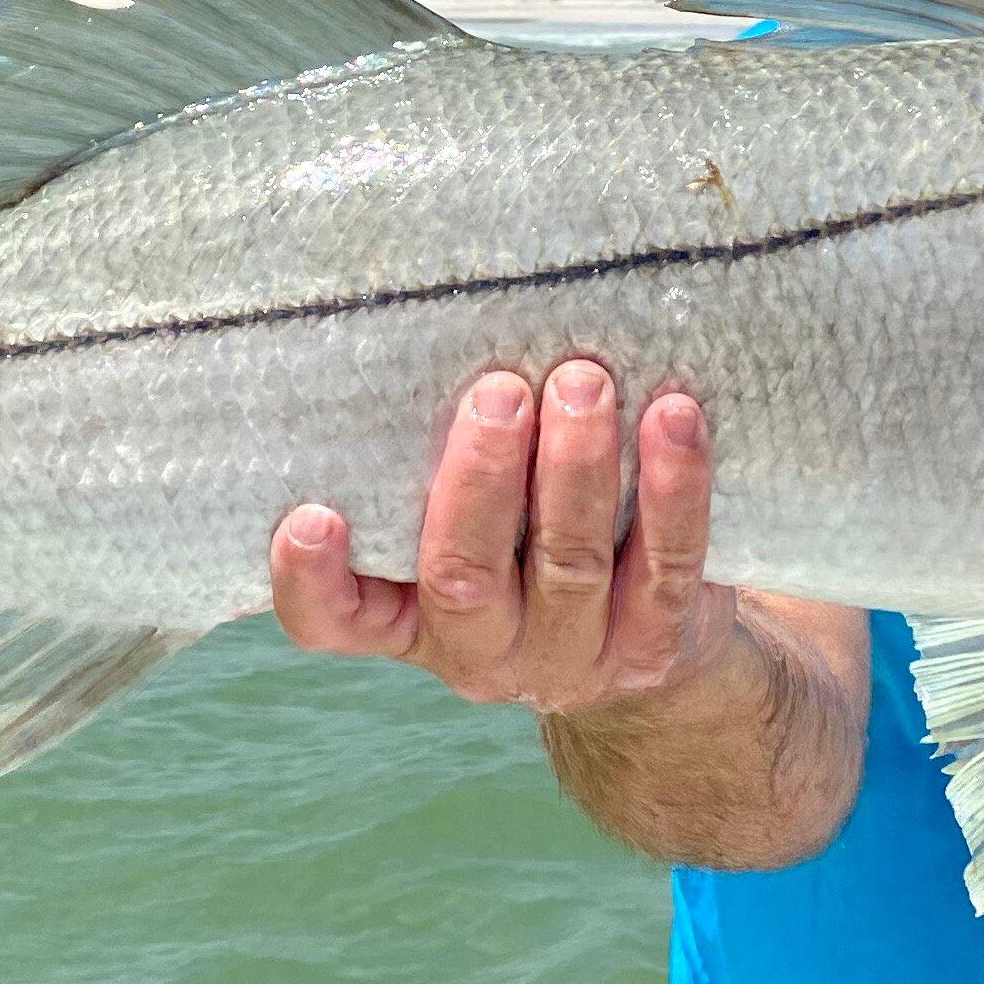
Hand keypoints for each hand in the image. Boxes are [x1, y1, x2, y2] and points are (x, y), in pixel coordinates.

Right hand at [268, 360, 739, 712]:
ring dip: (577, 467)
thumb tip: (420, 326)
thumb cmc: (524, 549)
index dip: (310, 580)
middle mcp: (478, 651)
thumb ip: (429, 468)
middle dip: (481, 479)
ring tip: (584, 382)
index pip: (332, 621)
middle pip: (463, 577)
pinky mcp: (652, 643)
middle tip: (501, 391)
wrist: (649, 657)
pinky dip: (672, 488)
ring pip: (568, 566)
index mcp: (406, 619)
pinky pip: (666, 564)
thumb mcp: (466, 527)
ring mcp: (569, 655)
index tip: (312, 515)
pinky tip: (673, 417)